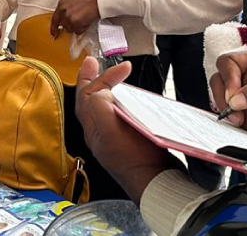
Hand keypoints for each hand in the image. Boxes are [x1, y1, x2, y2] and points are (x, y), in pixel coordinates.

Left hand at [51, 0, 100, 37]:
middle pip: (64, 25)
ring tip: (84, 18)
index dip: (54, 28)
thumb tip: (65, 18)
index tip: (54, 34)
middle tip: (79, 19)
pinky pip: (78, 31)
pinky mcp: (75, 22)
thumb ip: (66, 9)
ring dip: (77, 26)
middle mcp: (63, 11)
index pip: (54, 19)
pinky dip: (83, 28)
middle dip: (71, 25)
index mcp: (61, 4)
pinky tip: (87, 20)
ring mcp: (68, 17)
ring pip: (71, 29)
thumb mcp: (72, 0)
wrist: (98, 0)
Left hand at [75, 57, 180, 200]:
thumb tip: (99, 89)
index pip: (88, 95)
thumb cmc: (136, 160)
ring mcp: (115, 138)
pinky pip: (117, 117)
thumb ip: (99, 107)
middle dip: (89, 80)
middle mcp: (100, 133)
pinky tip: (128, 101)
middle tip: (92, 63)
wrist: (158, 183)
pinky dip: (118, 103)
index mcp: (93, 129)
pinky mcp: (130, 142)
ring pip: (102, 109)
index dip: (102, 77)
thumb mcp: (112, 130)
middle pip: (89, 102)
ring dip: (102, 90)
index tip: (124, 68)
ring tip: (108, 78)